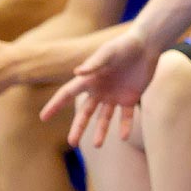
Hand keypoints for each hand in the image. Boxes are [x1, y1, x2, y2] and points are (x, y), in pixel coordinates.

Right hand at [40, 27, 161, 147]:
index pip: (68, 94)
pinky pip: (126, 116)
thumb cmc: (124, 45)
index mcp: (89, 79)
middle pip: (85, 112)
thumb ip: (94, 64)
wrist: (147, 45)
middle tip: (72, 143)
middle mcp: (99, 90)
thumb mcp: (108, 53)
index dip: (55, 105)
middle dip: (78, 127)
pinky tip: (124, 136)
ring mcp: (114, 96)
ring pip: (104, 118)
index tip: (43, 117)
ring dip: (100, 131)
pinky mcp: (130, 98)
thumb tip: (76, 72)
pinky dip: (125, 126)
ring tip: (98, 145)